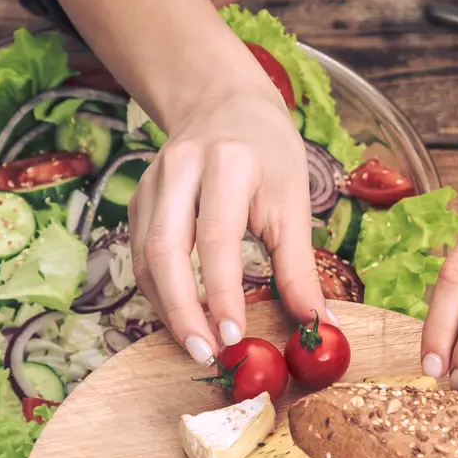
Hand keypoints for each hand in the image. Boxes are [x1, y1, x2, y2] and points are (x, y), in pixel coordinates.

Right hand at [128, 88, 325, 363]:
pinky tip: (182, 317)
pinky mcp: (137, 199)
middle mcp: (181, 169)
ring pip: (145, 258)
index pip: (216, 237)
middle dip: (182, 311)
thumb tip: (319, 324)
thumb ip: (299, 266)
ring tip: (196, 346)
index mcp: (228, 163)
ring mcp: (152, 183)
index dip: (222, 293)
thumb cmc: (268, 151)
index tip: (235, 338)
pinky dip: (159, 293)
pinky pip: (140, 255)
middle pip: (165, 250)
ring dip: (167, 309)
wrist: (224, 102)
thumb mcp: (295, 200)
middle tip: (205, 355)